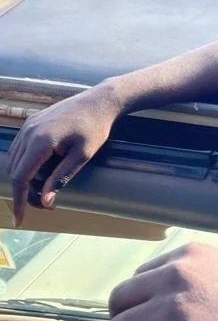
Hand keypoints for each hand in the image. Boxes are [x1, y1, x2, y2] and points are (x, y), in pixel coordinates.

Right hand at [7, 82, 120, 225]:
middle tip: (40, 203)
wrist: (100, 100)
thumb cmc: (95, 127)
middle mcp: (29, 131)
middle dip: (22, 190)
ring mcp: (29, 124)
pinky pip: (19, 146)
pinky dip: (22, 162)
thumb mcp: (82, 155)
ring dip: (21, 177)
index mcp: (41, 141)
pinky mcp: (32, 120)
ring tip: (39, 189)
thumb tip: (44, 200)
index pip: (20, 177)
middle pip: (14, 169)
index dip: (18, 200)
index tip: (20, 220)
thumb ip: (61, 177)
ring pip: (13, 159)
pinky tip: (37, 170)